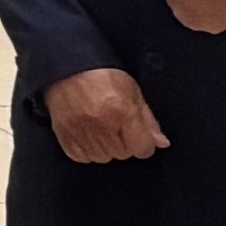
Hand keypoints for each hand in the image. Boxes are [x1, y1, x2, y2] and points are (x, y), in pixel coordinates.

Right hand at [40, 65, 169, 162]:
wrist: (68, 68)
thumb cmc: (102, 76)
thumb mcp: (133, 91)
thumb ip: (148, 120)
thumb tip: (161, 143)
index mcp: (122, 111)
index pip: (142, 149)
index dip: (142, 143)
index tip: (137, 135)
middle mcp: (101, 124)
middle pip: (123, 153)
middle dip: (123, 143)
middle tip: (115, 125)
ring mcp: (80, 130)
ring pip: (102, 157)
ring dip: (104, 148)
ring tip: (100, 129)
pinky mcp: (64, 134)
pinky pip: (81, 157)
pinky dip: (85, 150)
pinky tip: (87, 135)